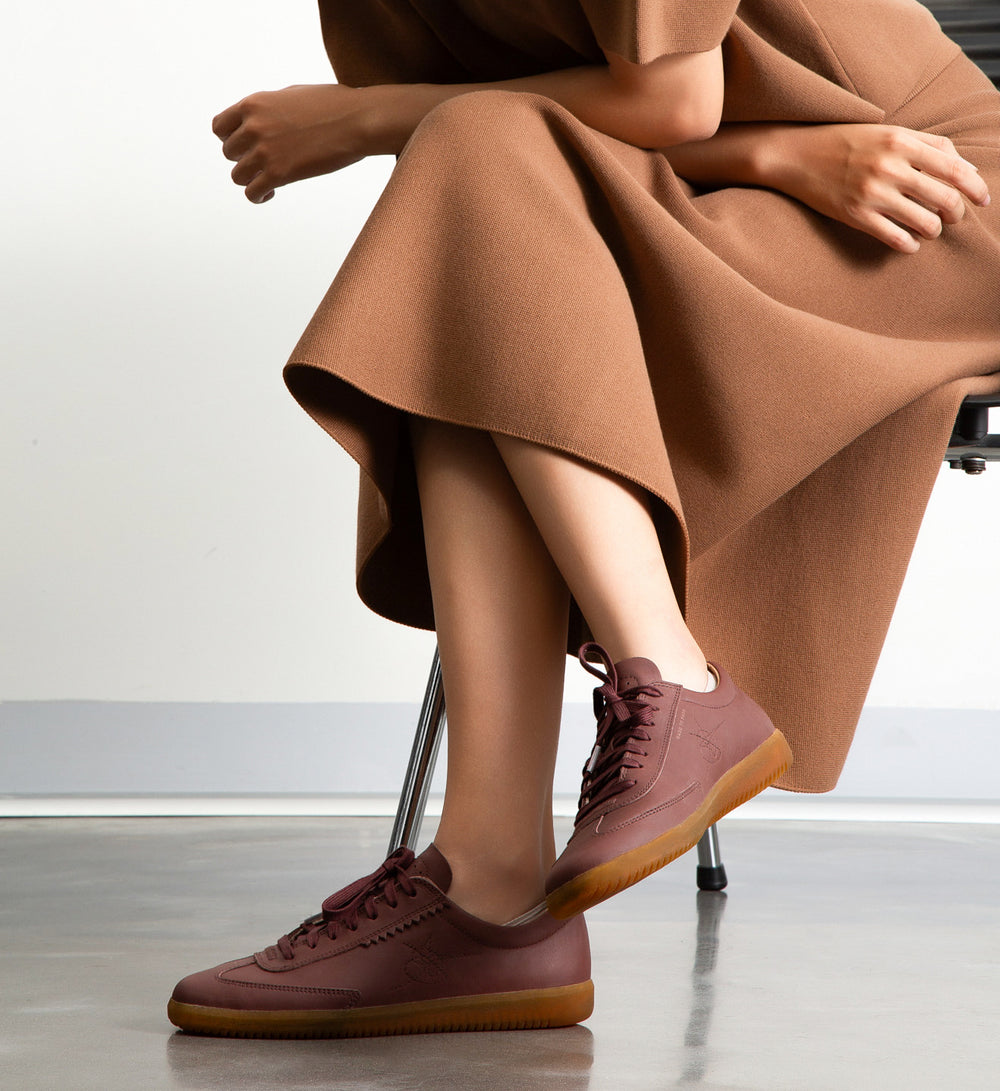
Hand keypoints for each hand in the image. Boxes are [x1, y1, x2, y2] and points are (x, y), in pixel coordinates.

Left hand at [212, 84, 369, 202]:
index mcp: (254, 104)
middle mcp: (254, 126)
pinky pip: (252, 193)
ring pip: (238, 176)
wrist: (357, 120)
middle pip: (229, 153)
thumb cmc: (334, 105)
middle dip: (244, 160)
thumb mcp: (293, 96)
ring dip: (251, 180)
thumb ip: (271, 110)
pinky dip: (258, 196)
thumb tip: (263, 122)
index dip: (230, 139)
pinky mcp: (279, 173)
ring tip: (266, 181)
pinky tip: (270, 193)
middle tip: (263, 164)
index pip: (220, 126)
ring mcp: (265, 151)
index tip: (245, 146)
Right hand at [766, 123, 990, 252]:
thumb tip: (963, 168)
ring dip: (934, 231)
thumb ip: (927, 145)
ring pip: (924, 222)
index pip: (955, 169)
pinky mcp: (855, 215)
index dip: (975, 188)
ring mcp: (872, 193)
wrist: (797, 155)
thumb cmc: (845, 142)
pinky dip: (910, 245)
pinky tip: (910, 244)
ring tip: (930, 229)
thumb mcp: (888, 132)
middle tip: (955, 218)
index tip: (983, 200)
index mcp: (903, 142)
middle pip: (944, 198)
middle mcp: (890, 167)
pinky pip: (895, 238)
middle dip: (957, 213)